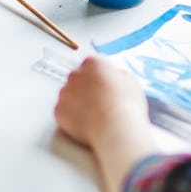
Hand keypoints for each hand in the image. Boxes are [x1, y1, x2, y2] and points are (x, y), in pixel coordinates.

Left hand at [54, 57, 160, 188]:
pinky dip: (72, 116)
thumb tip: (114, 78)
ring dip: (78, 101)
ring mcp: (65, 93)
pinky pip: (64, 111)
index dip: (101, 76)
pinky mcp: (59, 111)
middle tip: (100, 100)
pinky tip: (86, 122)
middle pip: (79, 78)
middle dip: (87, 87)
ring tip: (94, 114)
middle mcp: (75, 74)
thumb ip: (118, 75)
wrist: (115, 128)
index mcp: (93, 63)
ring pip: (70, 94)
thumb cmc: (125, 105)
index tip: (105, 84)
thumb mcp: (130, 82)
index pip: (93, 64)